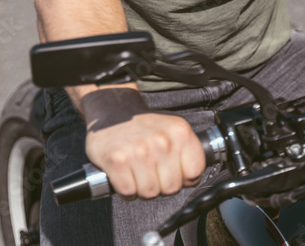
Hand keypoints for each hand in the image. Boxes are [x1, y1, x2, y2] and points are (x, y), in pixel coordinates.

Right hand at [81, 88, 205, 199]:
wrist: (110, 112)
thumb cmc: (143, 126)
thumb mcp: (172, 129)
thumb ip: (186, 151)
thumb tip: (193, 180)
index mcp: (180, 131)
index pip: (195, 172)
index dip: (184, 178)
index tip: (174, 172)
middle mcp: (162, 140)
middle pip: (171, 188)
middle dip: (161, 186)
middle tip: (151, 171)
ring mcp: (138, 151)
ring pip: (150, 193)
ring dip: (142, 188)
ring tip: (137, 172)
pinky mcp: (116, 161)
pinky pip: (128, 192)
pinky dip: (125, 189)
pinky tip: (125, 174)